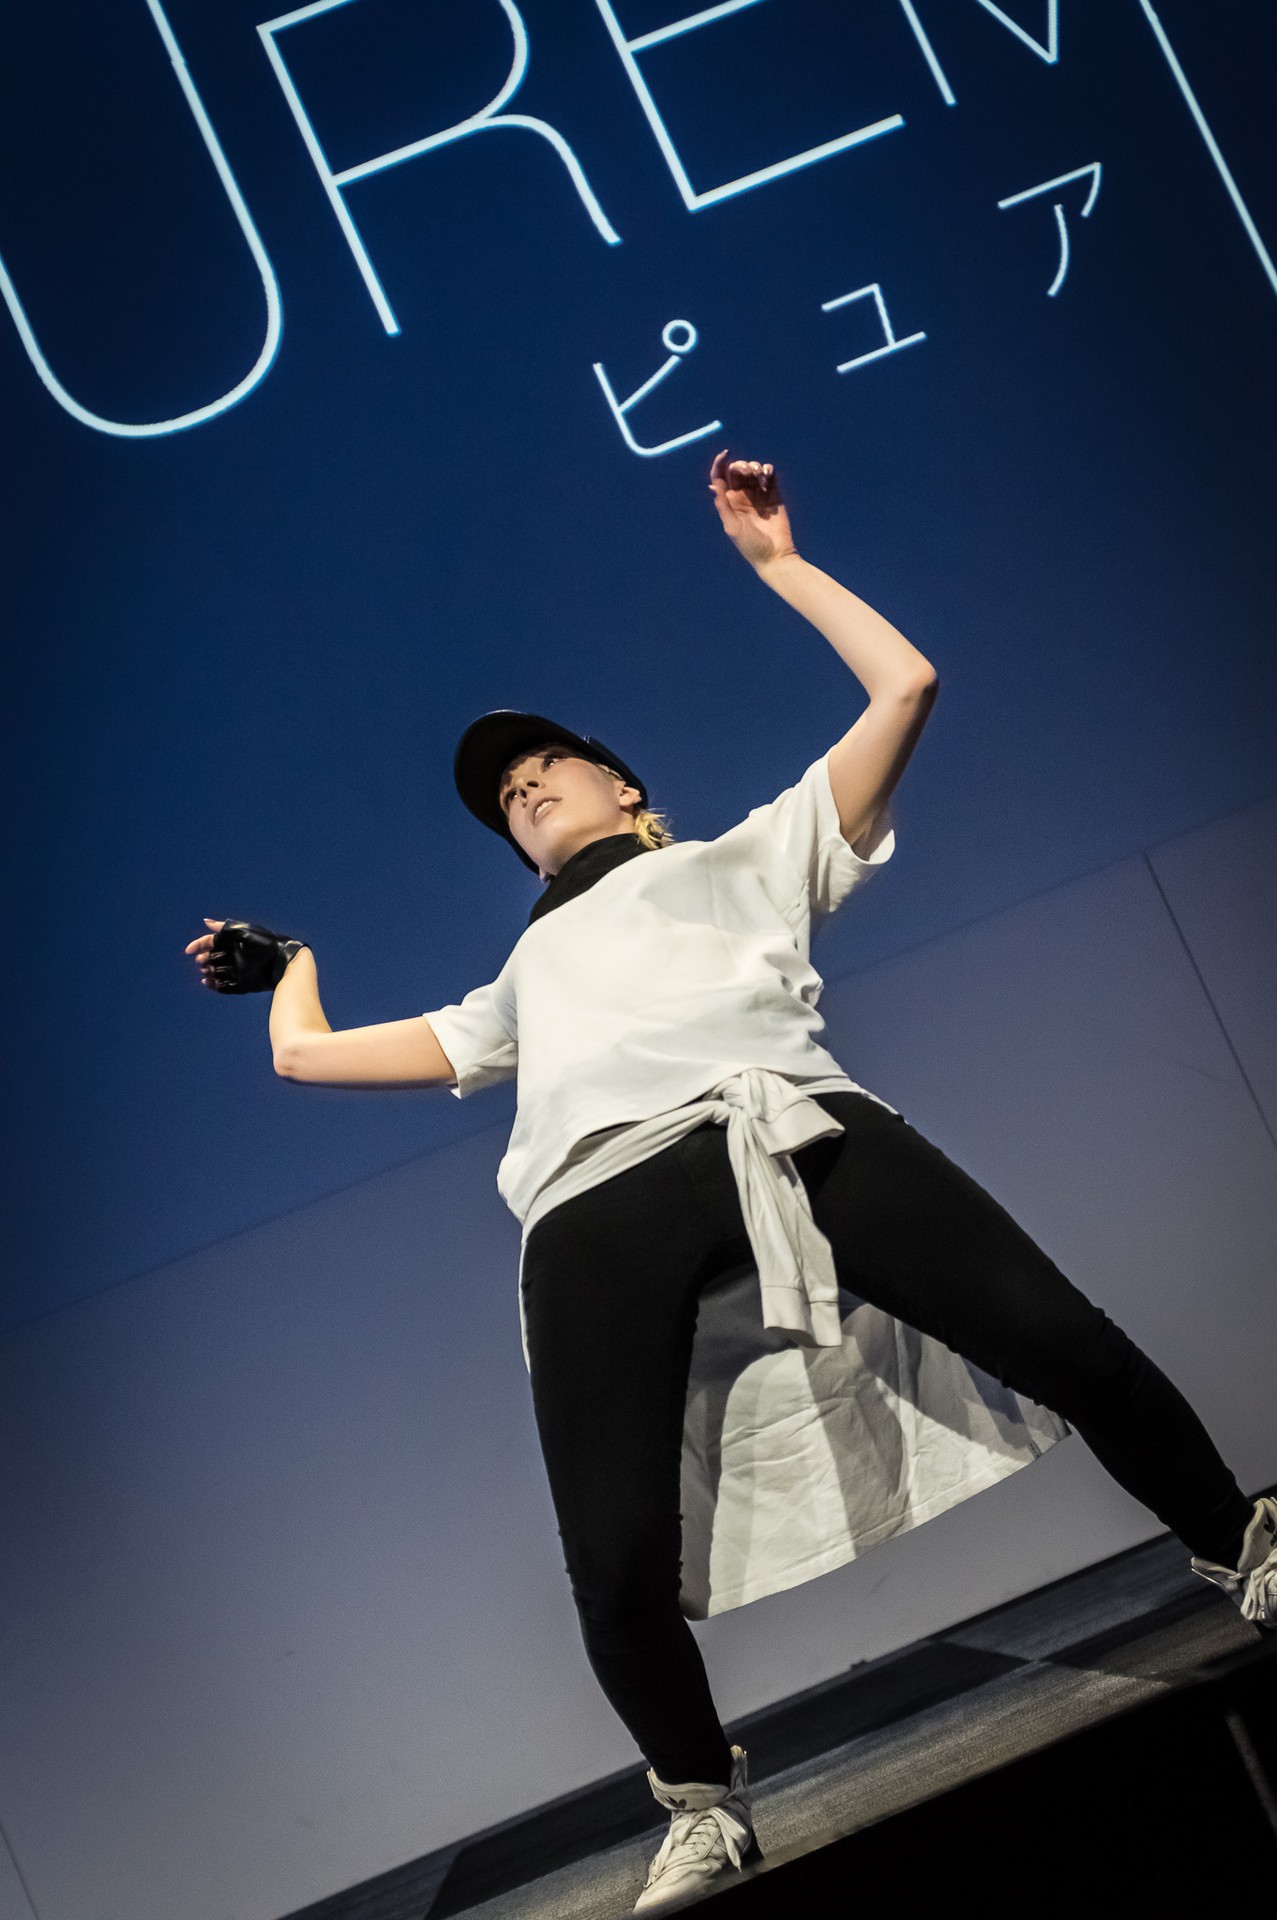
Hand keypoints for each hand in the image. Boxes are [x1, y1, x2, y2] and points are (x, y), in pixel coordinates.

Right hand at [184, 917, 307, 993]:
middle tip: (202, 961)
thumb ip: (226, 928)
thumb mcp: (245, 932)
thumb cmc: (266, 944)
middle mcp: (235, 956)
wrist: (284, 963)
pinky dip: (215, 986)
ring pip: (217, 973)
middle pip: (212, 958)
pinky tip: (207, 982)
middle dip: (204, 959)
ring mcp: (239, 971)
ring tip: (205, 972)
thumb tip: (206, 922)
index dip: (199, 945)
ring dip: (208, 972)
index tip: (189, 951)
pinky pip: (225, 987)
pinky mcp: (243, 984)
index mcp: (234, 942)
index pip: (212, 942)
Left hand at [708, 450, 796, 570]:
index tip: (725, 453)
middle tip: (748, 473)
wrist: (775, 555)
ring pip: (753, 469)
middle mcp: (742, 496)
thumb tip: (712, 484)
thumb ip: (723, 505)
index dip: (720, 463)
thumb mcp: (732, 526)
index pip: (720, 478)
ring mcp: (758, 494)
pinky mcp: (774, 493)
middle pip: (736, 470)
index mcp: (728, 502)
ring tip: (760, 476)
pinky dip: (767, 469)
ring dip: (755, 466)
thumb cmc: (750, 545)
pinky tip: (768, 476)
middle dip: (741, 465)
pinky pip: (769, 474)